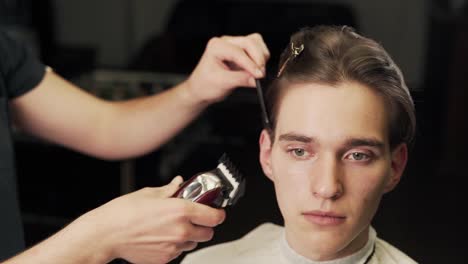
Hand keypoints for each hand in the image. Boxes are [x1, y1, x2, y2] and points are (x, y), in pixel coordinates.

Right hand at [84, 176, 225, 263]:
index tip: (215, 210)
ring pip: (194, 243)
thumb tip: (179, 183)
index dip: (217, 212)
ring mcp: (174, 247)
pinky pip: (178, 252)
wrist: (106, 234)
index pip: (215, 216)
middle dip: (204, 225)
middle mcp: (181, 230)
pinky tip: (162, 236)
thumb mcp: (149, 193)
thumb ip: (170, 190)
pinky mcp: (165, 259)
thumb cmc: (123, 213)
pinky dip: (175, 246)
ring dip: (190, 236)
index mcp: (181, 211)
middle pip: (209, 232)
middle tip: (193, 218)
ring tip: (173, 227)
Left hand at [183, 33, 269, 103]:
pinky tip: (256, 69)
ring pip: (256, 42)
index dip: (251, 64)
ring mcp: (234, 44)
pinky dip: (261, 57)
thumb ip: (240, 79)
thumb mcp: (222, 83)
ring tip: (258, 72)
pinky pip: (257, 48)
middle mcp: (226, 41)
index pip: (238, 52)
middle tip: (260, 75)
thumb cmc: (206, 85)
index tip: (259, 76)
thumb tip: (256, 79)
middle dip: (258, 59)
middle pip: (250, 42)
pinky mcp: (242, 49)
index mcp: (216, 46)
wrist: (201, 88)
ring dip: (261, 57)